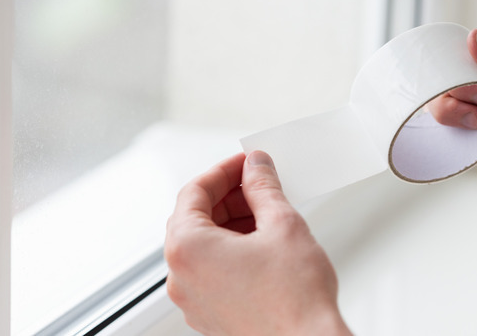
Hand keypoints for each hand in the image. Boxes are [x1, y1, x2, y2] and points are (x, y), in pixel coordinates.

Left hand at [164, 151, 351, 335]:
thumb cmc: (295, 300)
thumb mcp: (282, 224)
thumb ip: (262, 186)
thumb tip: (255, 167)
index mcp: (187, 248)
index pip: (194, 192)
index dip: (224, 170)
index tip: (245, 162)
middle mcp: (181, 276)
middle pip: (195, 218)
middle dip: (229, 196)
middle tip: (259, 183)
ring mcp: (193, 299)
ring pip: (204, 244)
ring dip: (232, 222)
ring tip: (268, 213)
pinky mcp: (209, 314)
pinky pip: (211, 270)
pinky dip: (232, 250)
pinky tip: (263, 243)